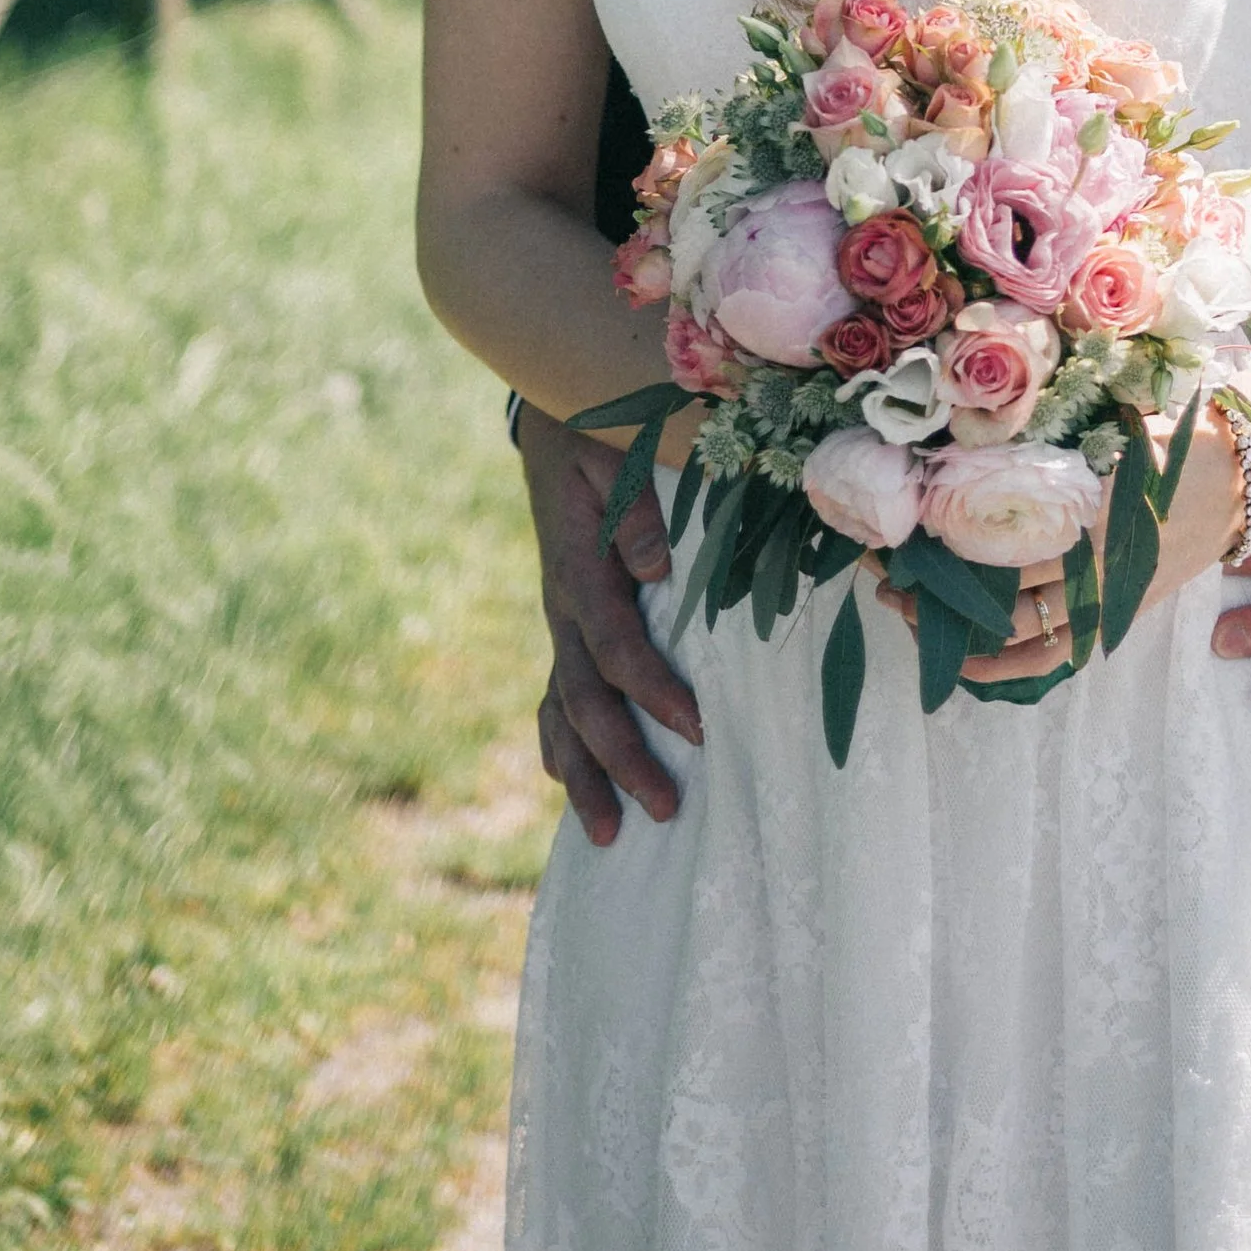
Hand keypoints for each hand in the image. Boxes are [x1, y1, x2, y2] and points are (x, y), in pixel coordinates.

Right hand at [518, 401, 703, 844]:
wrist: (553, 413)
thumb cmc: (599, 427)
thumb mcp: (614, 448)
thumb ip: (634, 503)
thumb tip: (651, 566)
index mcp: (579, 567)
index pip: (614, 643)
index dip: (652, 687)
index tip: (696, 728)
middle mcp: (563, 606)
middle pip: (583, 699)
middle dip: (621, 758)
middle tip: (665, 809)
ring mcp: (560, 622)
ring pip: (561, 713)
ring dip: (583, 774)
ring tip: (608, 837)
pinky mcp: (566, 627)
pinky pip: (555, 699)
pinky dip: (561, 748)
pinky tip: (574, 792)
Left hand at [877, 410, 1242, 689]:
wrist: (1248, 475)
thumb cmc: (1178, 432)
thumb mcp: (1118, 418)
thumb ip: (1055, 431)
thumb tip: (971, 432)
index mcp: (1094, 494)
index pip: (1001, 521)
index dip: (941, 527)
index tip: (895, 521)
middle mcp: (1099, 551)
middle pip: (998, 578)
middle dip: (933, 577)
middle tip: (881, 565)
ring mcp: (1111, 591)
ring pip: (1019, 627)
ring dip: (956, 624)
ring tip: (903, 607)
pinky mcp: (1120, 615)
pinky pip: (1057, 654)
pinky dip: (1008, 667)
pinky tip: (963, 662)